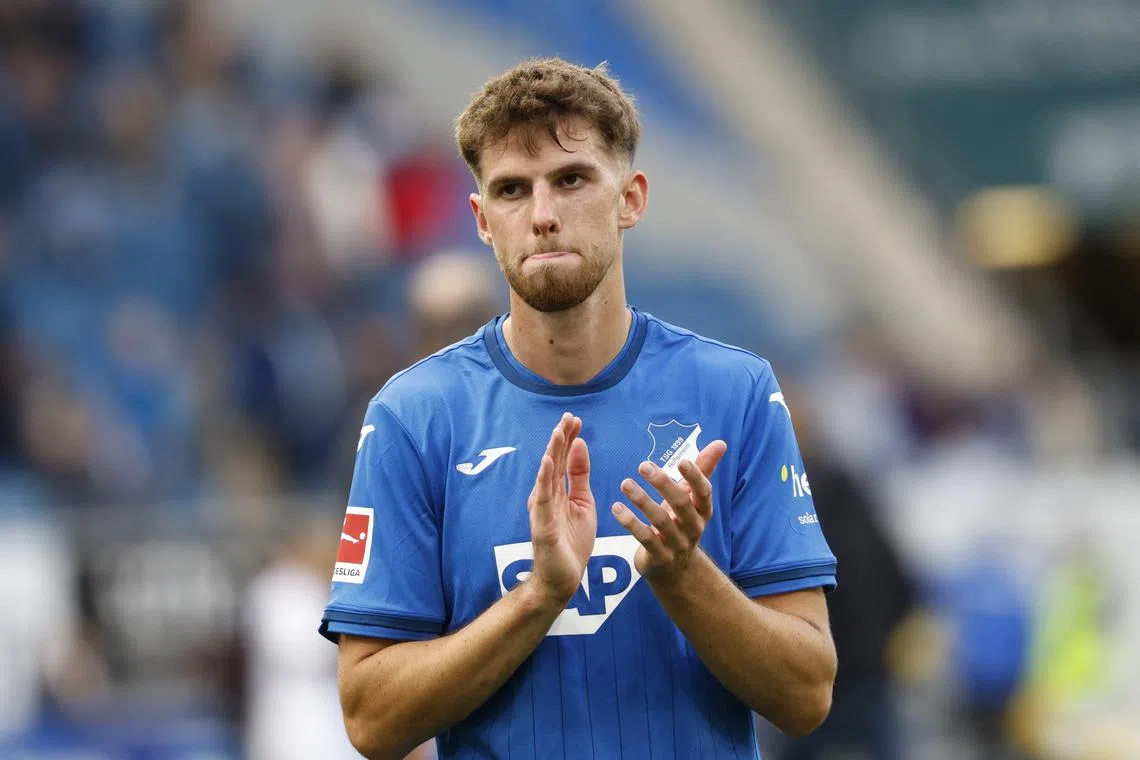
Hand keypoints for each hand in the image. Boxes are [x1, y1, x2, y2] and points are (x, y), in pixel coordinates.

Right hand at [527, 412, 596, 606]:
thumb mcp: (583, 503)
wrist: (563, 579)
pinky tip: (546, 462)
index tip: (576, 419)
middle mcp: (546, 496)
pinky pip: (542, 498)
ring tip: (557, 432)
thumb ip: (579, 476)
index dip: (568, 438)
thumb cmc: (572, 542)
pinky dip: (543, 479)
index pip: (562, 459)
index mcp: (557, 490)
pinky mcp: (542, 525)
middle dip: (560, 438)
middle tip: (568, 416)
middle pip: (553, 462)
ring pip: (546, 475)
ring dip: (551, 452)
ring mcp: (542, 510)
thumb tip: (580, 445)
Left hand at [612, 440, 727, 582]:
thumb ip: (703, 470)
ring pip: (660, 521)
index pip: (704, 492)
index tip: (682, 461)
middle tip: (643, 466)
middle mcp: (693, 527)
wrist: (676, 570)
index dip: (695, 477)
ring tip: (625, 484)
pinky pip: (645, 539)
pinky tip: (617, 508)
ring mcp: (677, 544)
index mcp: (702, 510)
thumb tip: (721, 443)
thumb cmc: (681, 523)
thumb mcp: (691, 499)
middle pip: (681, 504)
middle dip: (663, 484)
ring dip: (642, 501)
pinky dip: (630, 523)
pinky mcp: (660, 557)